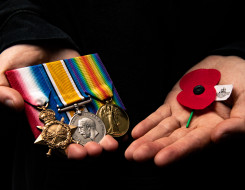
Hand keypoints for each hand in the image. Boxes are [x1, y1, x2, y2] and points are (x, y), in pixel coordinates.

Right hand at [0, 44, 117, 158]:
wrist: (40, 40)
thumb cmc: (19, 57)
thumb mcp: (2, 71)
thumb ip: (1, 89)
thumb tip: (13, 104)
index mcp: (44, 117)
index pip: (57, 140)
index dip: (67, 150)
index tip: (77, 153)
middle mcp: (64, 113)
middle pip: (79, 137)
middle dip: (90, 146)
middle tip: (99, 149)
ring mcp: (80, 102)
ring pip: (95, 125)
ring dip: (105, 135)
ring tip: (112, 142)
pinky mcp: (91, 90)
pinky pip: (104, 104)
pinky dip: (114, 115)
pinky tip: (122, 125)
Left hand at [125, 55, 244, 166]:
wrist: (229, 65)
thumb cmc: (244, 82)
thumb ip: (238, 124)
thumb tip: (218, 136)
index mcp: (215, 129)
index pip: (194, 145)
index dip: (178, 152)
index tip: (160, 160)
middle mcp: (196, 127)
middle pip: (173, 140)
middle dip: (154, 148)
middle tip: (135, 157)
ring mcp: (182, 115)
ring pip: (163, 130)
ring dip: (146, 139)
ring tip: (130, 151)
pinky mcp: (173, 104)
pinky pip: (159, 115)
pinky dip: (148, 123)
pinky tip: (136, 133)